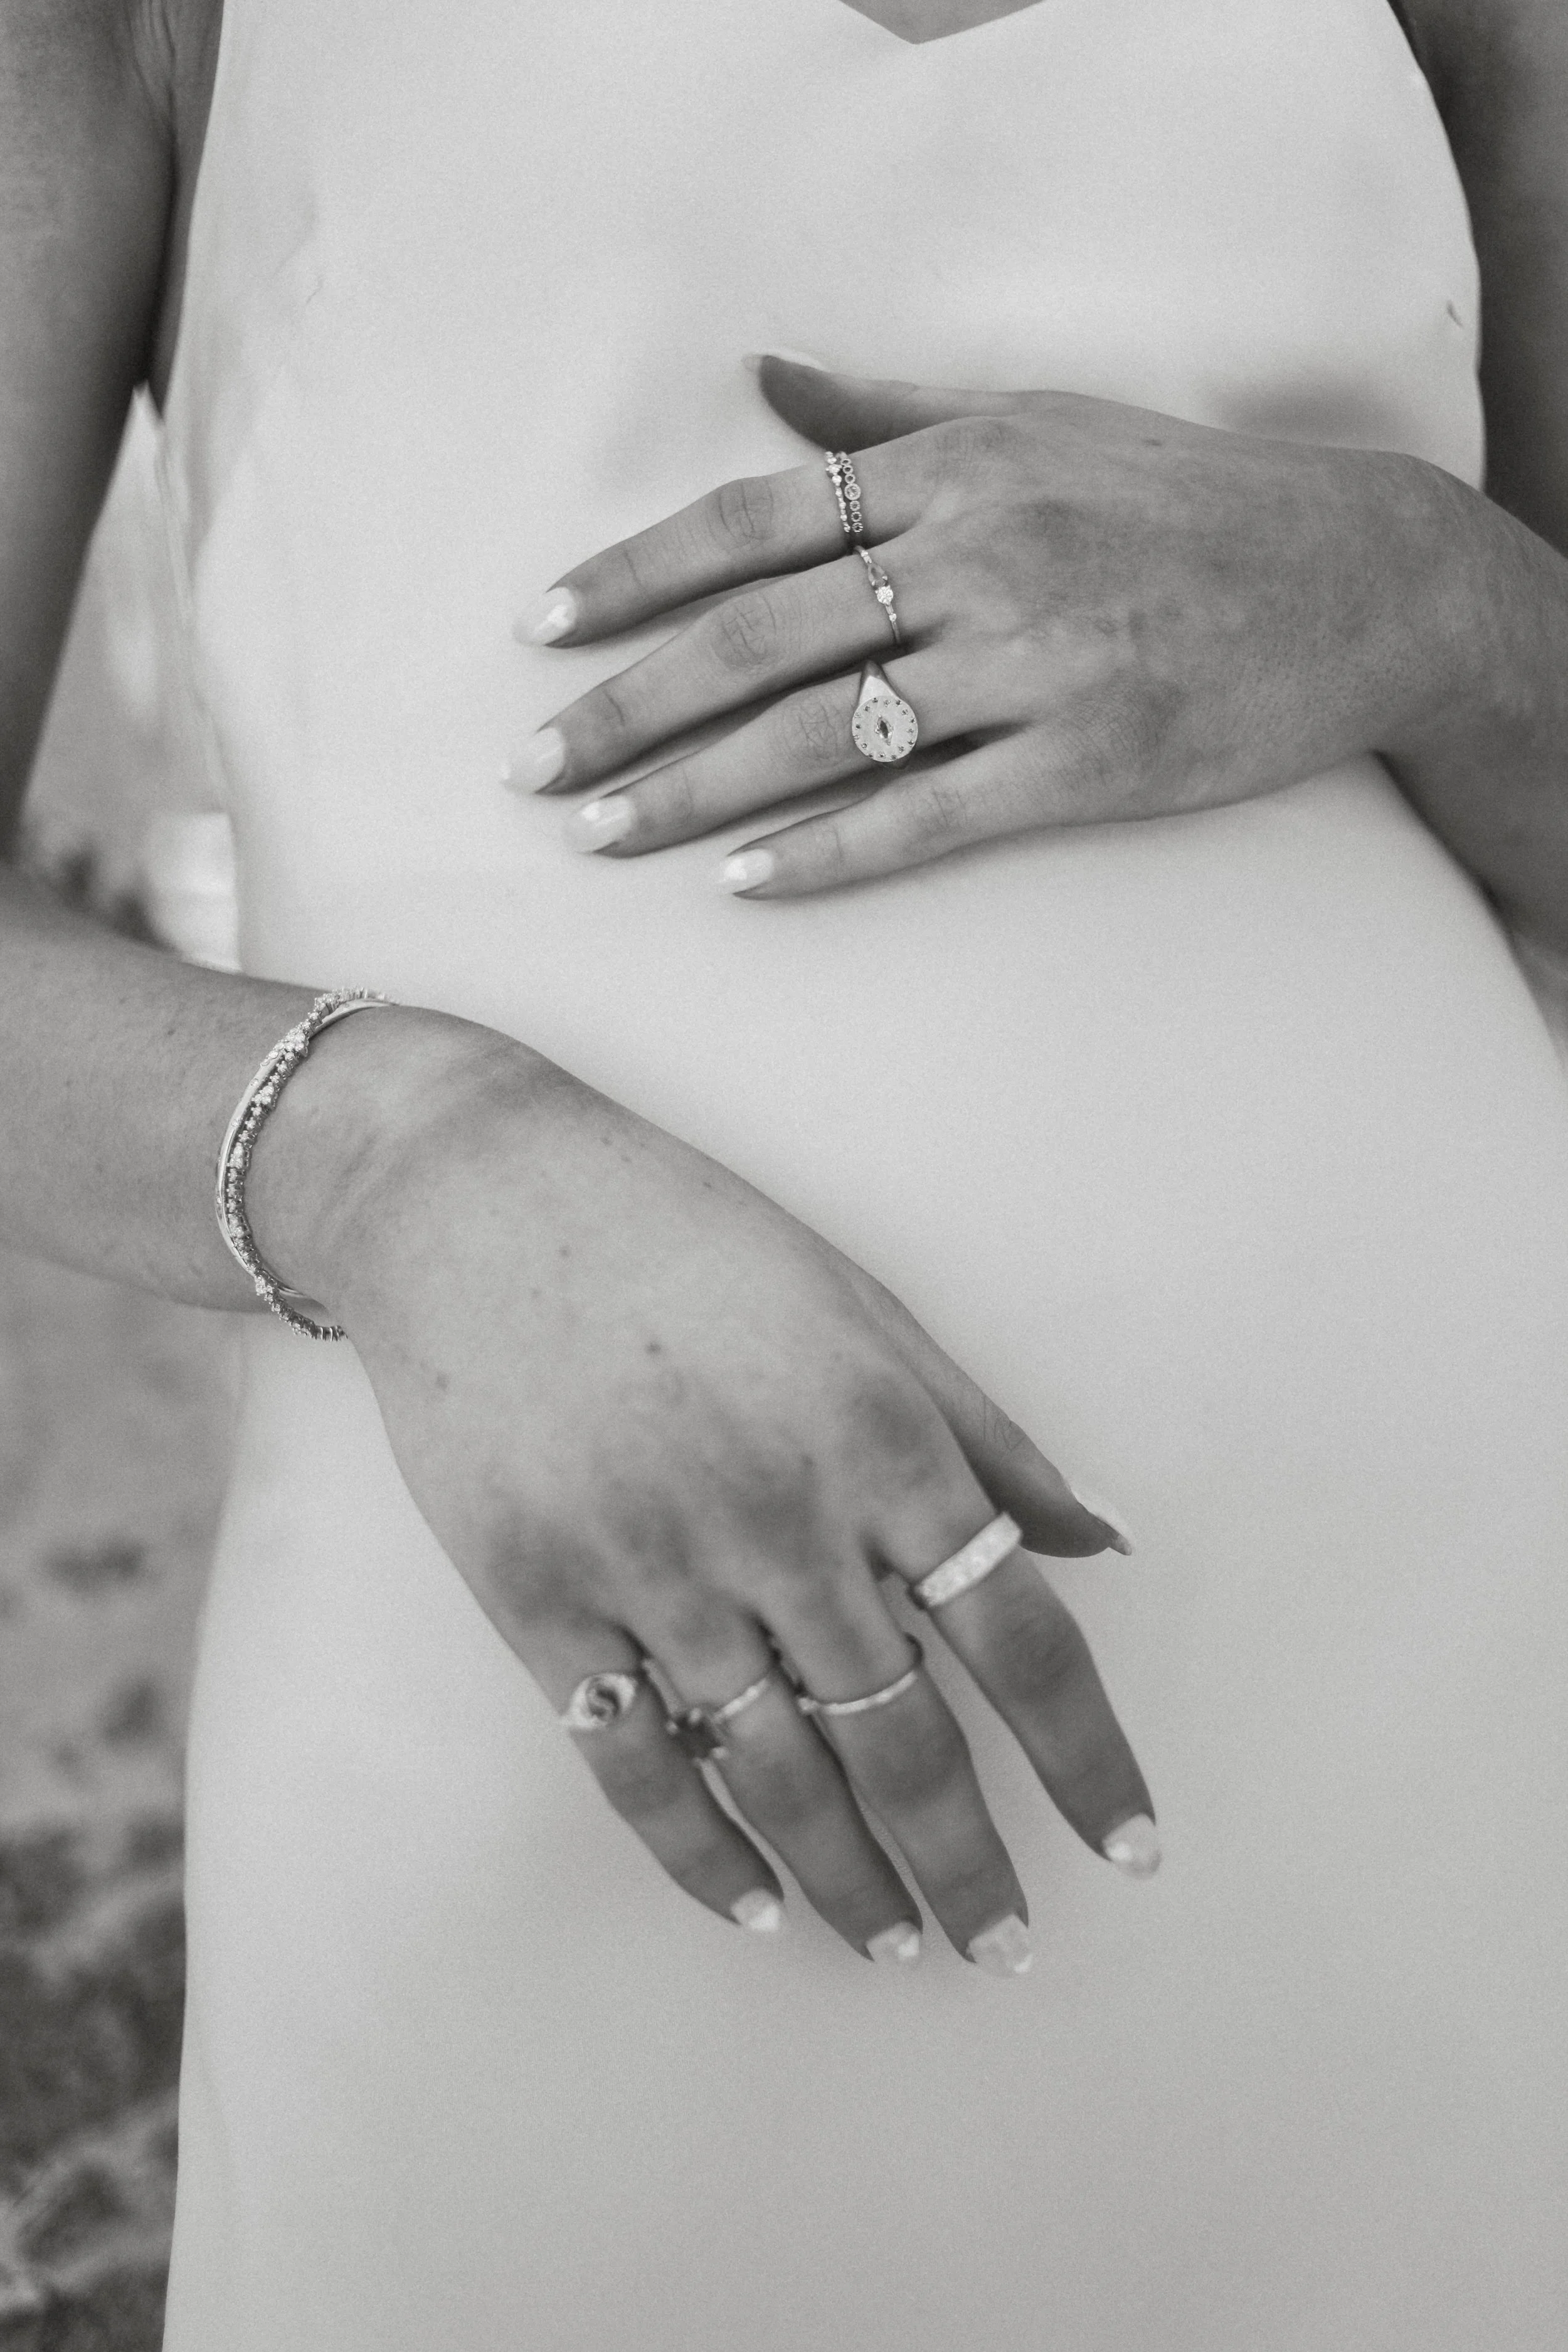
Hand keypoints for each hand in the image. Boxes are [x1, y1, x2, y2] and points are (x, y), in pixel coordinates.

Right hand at [254, 1012, 1155, 1972]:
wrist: (471, 1197)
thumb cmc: (685, 1237)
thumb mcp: (863, 1306)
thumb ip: (983, 1434)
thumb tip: (1098, 1544)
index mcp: (879, 1438)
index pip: (1021, 1639)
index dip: (1085, 1759)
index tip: (1131, 1848)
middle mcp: (781, 1517)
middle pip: (905, 1738)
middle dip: (971, 1862)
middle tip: (1011, 1946)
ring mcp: (652, 1566)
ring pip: (777, 1775)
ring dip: (851, 1879)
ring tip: (900, 1945)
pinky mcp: (539, 1600)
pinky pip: (635, 1764)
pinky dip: (700, 1851)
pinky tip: (753, 1907)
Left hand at [512, 356, 1448, 893]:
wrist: (1364, 578)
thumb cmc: (1187, 498)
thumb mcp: (1039, 419)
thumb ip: (889, 410)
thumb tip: (764, 378)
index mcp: (955, 468)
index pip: (751, 521)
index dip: (633, 577)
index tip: (541, 629)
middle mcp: (981, 555)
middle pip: (758, 638)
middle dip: (628, 706)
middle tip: (532, 766)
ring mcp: (1037, 663)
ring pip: (825, 734)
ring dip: (695, 791)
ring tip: (602, 836)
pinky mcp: (1092, 761)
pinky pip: (929, 815)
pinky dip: (828, 851)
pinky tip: (744, 884)